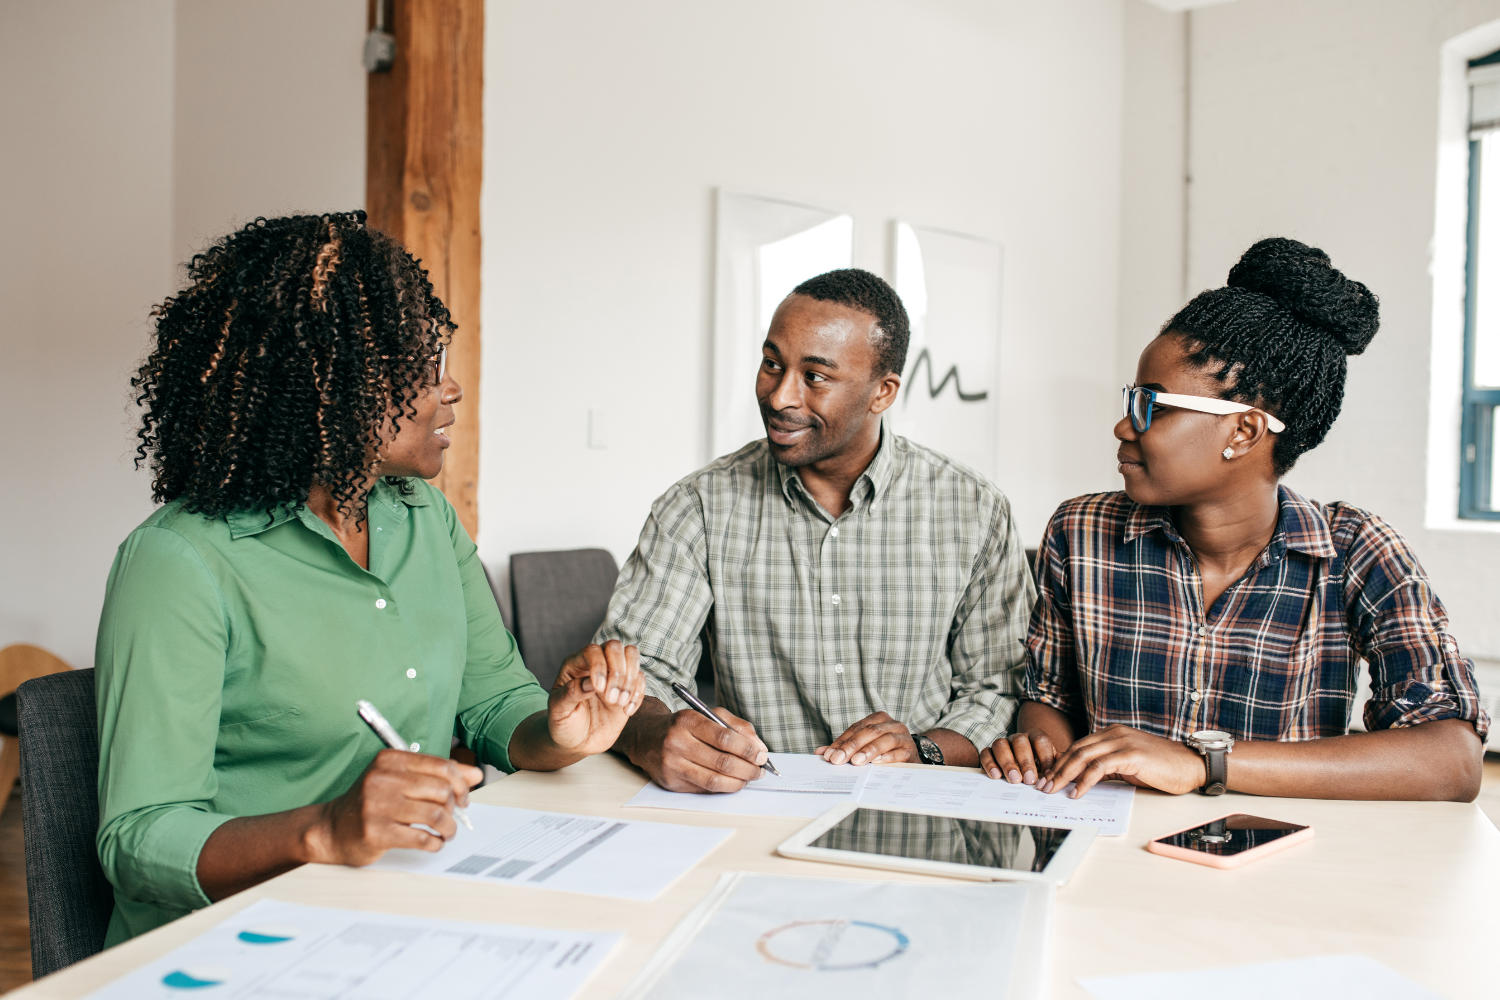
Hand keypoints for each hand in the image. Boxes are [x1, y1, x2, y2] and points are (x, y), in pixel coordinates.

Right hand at [310, 749, 481, 865]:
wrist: (332, 829)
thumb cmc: (371, 803)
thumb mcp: (400, 780)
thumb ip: (436, 774)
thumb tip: (474, 774)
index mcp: (390, 760)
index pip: (441, 766)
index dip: (461, 783)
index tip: (464, 796)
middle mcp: (382, 779)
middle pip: (441, 790)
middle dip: (455, 807)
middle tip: (453, 817)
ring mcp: (377, 805)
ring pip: (435, 815)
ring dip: (449, 828)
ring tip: (446, 832)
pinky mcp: (376, 832)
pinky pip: (421, 837)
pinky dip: (435, 843)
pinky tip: (433, 843)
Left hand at [547, 640, 645, 754]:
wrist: (578, 742)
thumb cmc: (564, 724)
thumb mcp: (558, 711)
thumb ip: (570, 694)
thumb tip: (590, 683)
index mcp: (575, 665)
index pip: (592, 651)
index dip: (599, 666)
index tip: (599, 689)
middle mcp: (596, 664)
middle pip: (615, 647)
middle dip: (617, 672)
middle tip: (611, 698)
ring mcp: (613, 675)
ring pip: (631, 655)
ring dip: (630, 680)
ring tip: (619, 703)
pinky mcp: (628, 688)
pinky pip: (641, 679)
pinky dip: (638, 694)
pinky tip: (627, 711)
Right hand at [638, 704, 768, 792]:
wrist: (646, 738)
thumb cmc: (683, 727)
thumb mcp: (709, 715)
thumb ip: (737, 727)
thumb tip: (759, 748)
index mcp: (688, 720)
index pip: (724, 737)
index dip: (747, 749)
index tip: (762, 755)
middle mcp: (677, 742)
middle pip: (721, 762)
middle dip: (747, 769)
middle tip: (759, 770)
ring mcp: (672, 764)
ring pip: (714, 780)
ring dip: (738, 782)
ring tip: (748, 778)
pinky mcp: (671, 782)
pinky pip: (704, 789)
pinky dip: (723, 787)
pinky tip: (731, 782)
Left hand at [816, 712, 916, 765]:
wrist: (913, 756)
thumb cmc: (886, 750)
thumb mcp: (865, 745)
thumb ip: (844, 748)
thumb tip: (820, 753)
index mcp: (878, 719)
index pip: (856, 728)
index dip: (841, 741)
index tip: (828, 755)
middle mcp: (891, 724)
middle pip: (869, 732)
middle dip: (851, 746)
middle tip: (838, 760)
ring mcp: (903, 736)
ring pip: (885, 740)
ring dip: (869, 751)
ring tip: (856, 762)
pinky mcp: (910, 750)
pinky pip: (899, 752)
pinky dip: (887, 757)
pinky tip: (876, 763)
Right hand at [980, 730, 1067, 783]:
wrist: (1022, 770)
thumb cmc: (1040, 768)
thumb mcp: (1053, 766)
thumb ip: (1061, 767)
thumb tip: (1076, 774)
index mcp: (1035, 737)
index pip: (1040, 740)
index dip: (1044, 756)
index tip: (1048, 774)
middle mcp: (1018, 738)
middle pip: (1019, 741)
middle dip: (1025, 761)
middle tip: (1029, 779)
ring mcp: (1003, 743)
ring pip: (1000, 744)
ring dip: (1007, 762)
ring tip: (1014, 779)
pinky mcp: (989, 752)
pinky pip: (986, 753)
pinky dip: (989, 763)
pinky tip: (996, 776)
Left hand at [1038, 724, 1205, 796]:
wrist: (1191, 765)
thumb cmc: (1163, 767)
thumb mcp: (1129, 764)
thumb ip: (1108, 766)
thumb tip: (1084, 780)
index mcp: (1113, 733)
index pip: (1079, 746)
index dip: (1061, 762)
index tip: (1050, 778)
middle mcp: (1114, 733)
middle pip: (1076, 750)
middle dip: (1057, 769)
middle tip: (1045, 786)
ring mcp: (1122, 742)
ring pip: (1083, 757)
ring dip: (1065, 775)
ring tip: (1054, 790)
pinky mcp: (1131, 755)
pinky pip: (1100, 767)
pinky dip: (1084, 781)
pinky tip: (1077, 792)